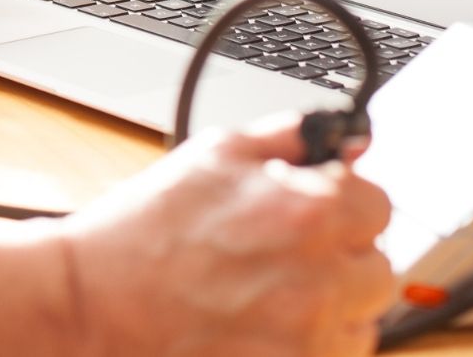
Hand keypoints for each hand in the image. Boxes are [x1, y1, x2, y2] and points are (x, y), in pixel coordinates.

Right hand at [58, 113, 394, 356]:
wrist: (93, 302)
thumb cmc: (144, 232)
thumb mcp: (213, 155)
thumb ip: (289, 139)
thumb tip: (344, 138)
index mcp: (309, 211)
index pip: (379, 205)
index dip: (345, 204)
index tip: (317, 212)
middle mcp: (320, 278)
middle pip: (379, 269)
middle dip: (343, 258)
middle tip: (289, 256)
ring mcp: (308, 337)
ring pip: (363, 321)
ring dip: (333, 307)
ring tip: (273, 296)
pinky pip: (335, 356)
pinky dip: (312, 344)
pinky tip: (267, 327)